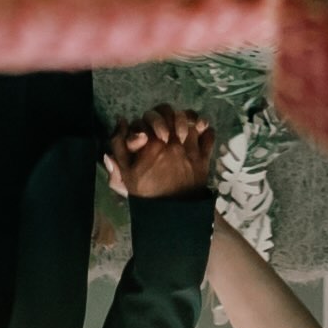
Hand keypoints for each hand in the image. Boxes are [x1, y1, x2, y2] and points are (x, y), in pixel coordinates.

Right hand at [106, 107, 223, 202]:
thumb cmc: (146, 193)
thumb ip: (118, 146)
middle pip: (172, 113)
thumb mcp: (125, 172)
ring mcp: (190, 149)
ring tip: (182, 127)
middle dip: (167, 115)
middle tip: (166, 128)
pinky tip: (199, 132)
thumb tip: (120, 121)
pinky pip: (209, 134)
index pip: (150, 116)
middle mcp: (172, 142)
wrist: (171, 213)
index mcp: (151, 144)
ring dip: (186, 119)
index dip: (149, 119)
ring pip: (192, 120)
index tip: (147, 133)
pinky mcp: (204, 157)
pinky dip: (205, 129)